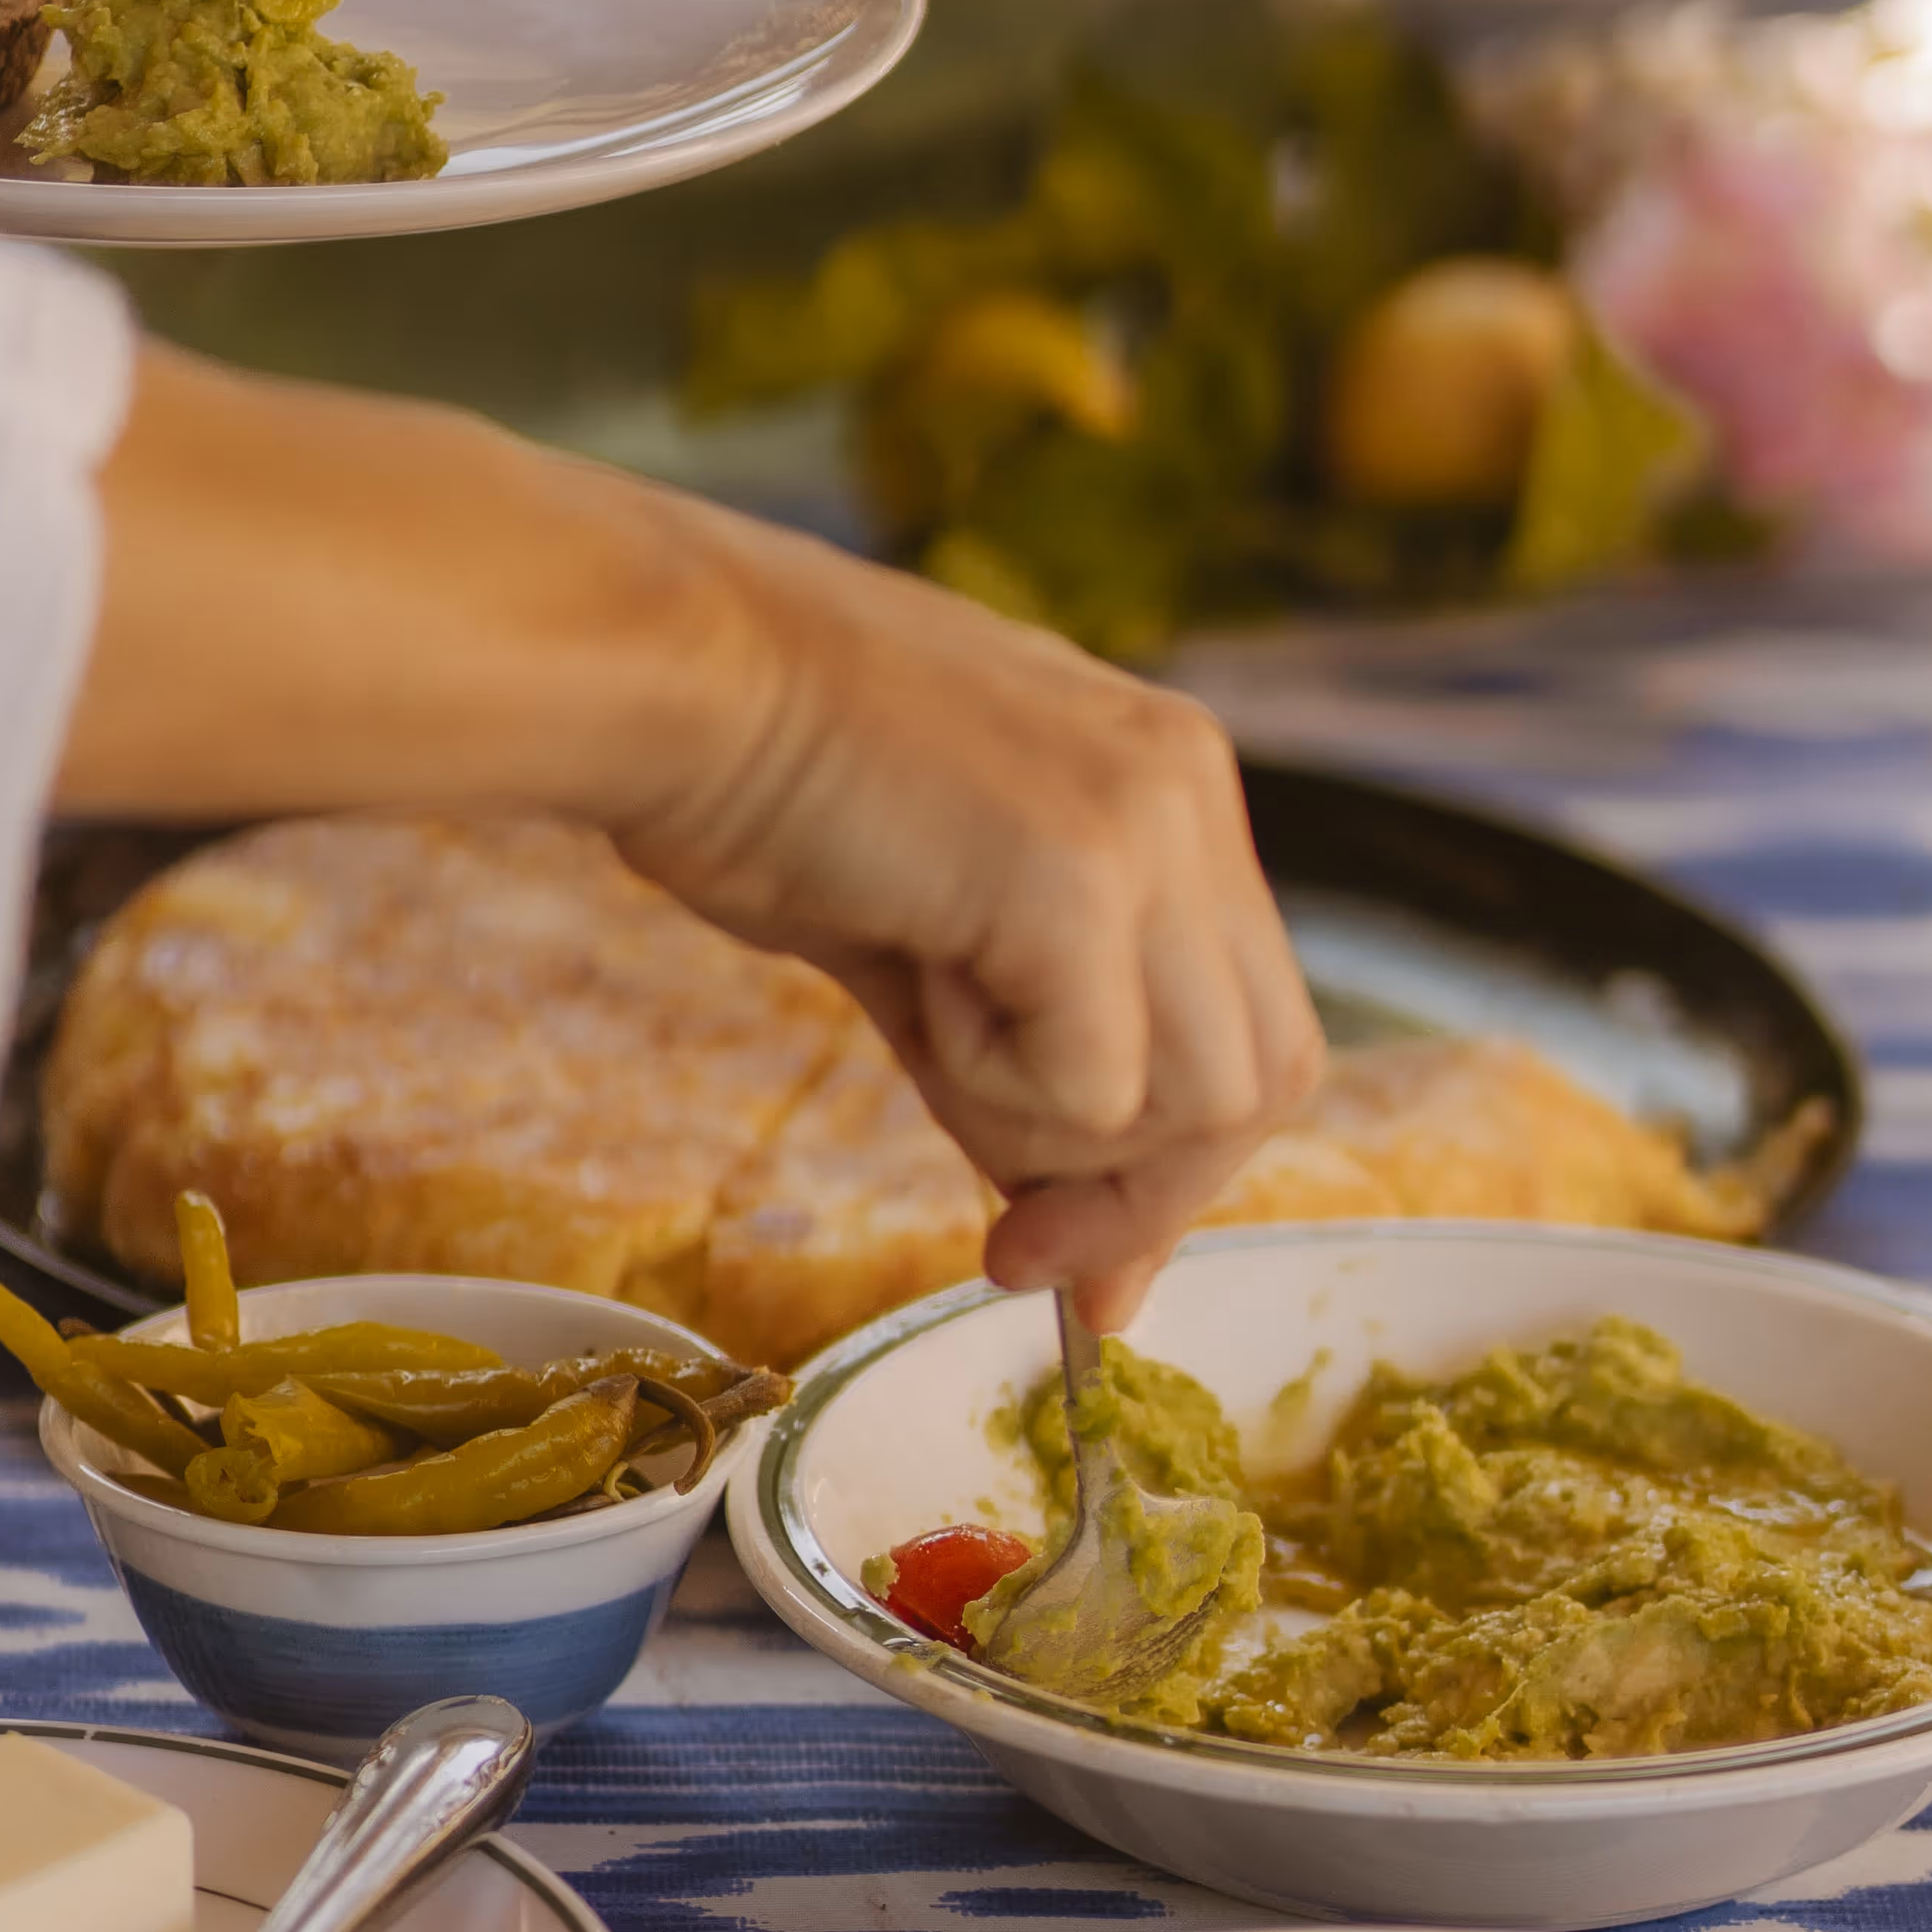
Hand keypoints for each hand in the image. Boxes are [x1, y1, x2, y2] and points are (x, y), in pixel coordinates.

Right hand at [614, 519, 1324, 1323]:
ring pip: (1207, 1100)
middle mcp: (1191, 788)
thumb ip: (1033, 1071)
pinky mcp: (1083, 877)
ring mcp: (1152, 825)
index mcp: (1170, 779)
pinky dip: (996, 1092)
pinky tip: (913, 984)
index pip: (1254, 1022)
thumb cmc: (759, 788)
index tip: (1073, 1252)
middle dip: (1145, 1194)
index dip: (1179, 1163)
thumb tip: (1083, 1256)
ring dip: (1061, 1136)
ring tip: (932, 1032)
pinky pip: (1097, 1090)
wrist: (664, 674)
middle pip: (1267, 1076)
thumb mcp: (937, 940)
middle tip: (1019, 1244)